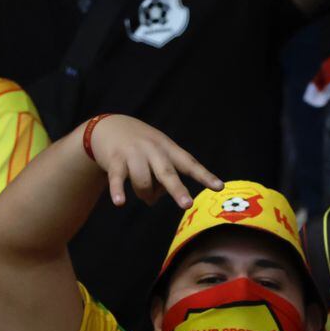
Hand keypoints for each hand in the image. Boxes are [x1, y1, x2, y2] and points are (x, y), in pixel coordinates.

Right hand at [81, 115, 222, 207]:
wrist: (110, 126)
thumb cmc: (141, 147)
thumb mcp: (157, 155)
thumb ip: (161, 178)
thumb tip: (153, 199)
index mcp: (168, 149)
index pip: (189, 164)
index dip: (204, 176)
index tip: (219, 187)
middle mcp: (153, 150)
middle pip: (167, 173)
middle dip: (178, 189)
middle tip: (187, 204)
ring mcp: (133, 154)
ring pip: (142, 182)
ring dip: (144, 194)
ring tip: (145, 196)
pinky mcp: (114, 160)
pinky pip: (118, 178)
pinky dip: (118, 191)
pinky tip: (119, 203)